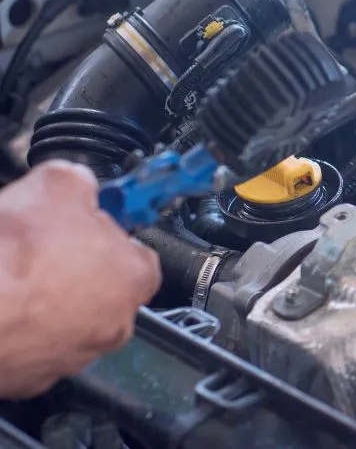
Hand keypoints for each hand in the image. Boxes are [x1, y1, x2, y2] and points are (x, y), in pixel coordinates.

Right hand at [0, 161, 160, 398]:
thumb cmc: (12, 257)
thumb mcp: (56, 184)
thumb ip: (80, 182)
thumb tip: (79, 181)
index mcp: (133, 278)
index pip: (139, 253)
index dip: (110, 234)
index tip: (90, 224)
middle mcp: (114, 324)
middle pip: (104, 288)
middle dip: (77, 267)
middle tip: (44, 248)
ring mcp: (74, 355)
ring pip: (69, 319)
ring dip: (48, 299)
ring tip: (16, 277)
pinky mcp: (34, 376)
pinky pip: (35, 346)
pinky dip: (22, 327)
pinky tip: (5, 303)